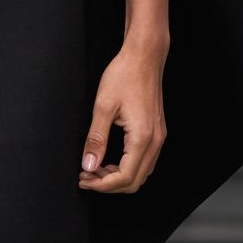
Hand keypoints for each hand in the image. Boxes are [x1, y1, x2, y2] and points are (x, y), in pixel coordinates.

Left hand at [78, 43, 166, 194]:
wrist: (144, 57)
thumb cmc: (125, 75)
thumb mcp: (103, 106)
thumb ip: (96, 139)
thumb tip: (88, 165)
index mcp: (142, 137)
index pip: (124, 177)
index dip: (101, 184)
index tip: (83, 178)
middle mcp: (155, 141)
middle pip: (134, 182)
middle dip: (108, 185)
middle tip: (86, 175)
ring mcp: (159, 137)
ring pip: (141, 174)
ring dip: (117, 177)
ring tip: (95, 168)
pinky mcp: (157, 132)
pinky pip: (145, 161)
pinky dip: (127, 167)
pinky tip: (110, 159)